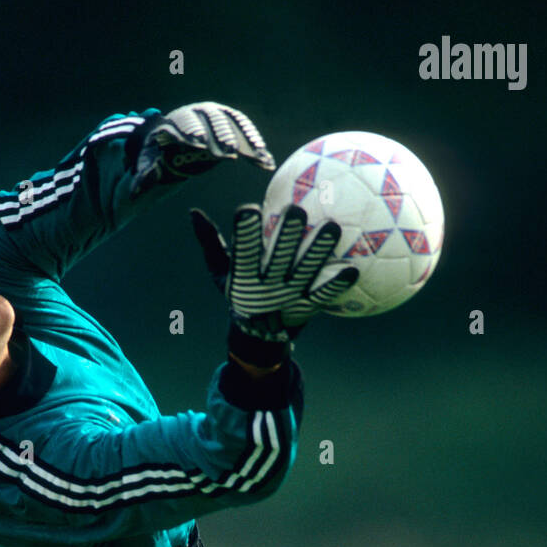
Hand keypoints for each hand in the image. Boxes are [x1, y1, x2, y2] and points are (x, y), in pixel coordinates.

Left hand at [131, 102, 273, 196]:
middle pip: (211, 122)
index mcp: (177, 121)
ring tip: (257, 159)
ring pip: (232, 125)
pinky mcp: (232, 122)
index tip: (197, 145)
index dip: (190, 133)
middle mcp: (199, 113)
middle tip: (230, 153)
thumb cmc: (161, 153)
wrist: (177, 138)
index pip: (184, 124)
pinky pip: (246, 130)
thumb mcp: (150, 163)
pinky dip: (256, 143)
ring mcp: (217, 115)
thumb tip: (136, 192)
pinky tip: (266, 161)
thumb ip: (146, 176)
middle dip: (220, 136)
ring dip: (245, 141)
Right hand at [191, 203, 358, 342]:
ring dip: (318, 252)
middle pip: (277, 259)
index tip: (246, 209)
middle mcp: (267, 287)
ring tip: (333, 228)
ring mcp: (288, 298)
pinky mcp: (306, 308)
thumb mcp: (220, 271)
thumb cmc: (240, 293)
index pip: (242, 252)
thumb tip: (193, 212)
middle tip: (297, 210)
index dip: (244, 234)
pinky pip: (323, 295)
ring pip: (305, 272)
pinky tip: (353, 270)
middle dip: (286, 236)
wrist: (258, 337)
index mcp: (244, 277)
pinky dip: (336, 285)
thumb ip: (210, 242)